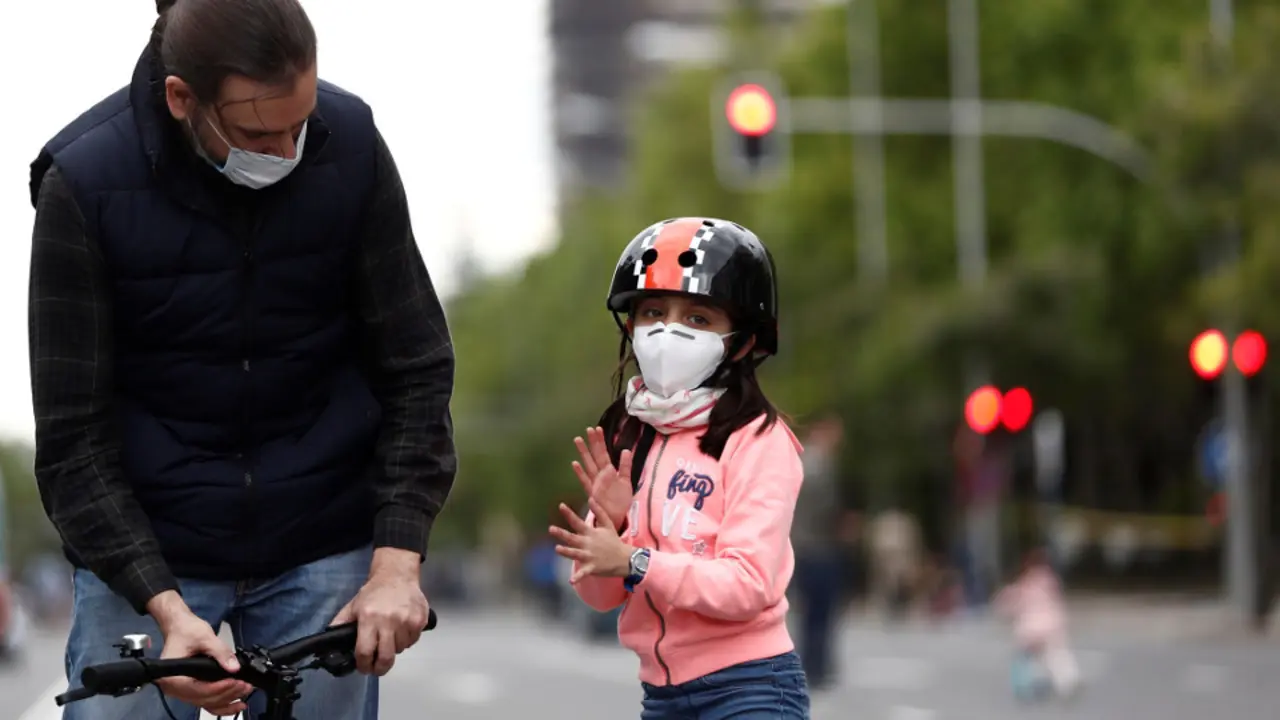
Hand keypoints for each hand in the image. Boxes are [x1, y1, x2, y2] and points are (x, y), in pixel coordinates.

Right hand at [149, 592, 250, 716]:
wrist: (180, 626)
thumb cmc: (186, 630)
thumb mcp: (205, 637)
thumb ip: (220, 652)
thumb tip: (234, 667)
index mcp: (172, 677)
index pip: (198, 690)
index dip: (219, 689)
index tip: (235, 682)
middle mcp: (174, 688)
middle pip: (204, 699)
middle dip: (227, 694)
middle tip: (245, 685)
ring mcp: (182, 691)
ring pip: (206, 703)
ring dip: (227, 699)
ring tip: (245, 690)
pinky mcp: (191, 688)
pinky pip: (206, 701)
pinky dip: (221, 703)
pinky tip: (236, 702)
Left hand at [331, 548, 428, 675]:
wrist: (397, 575)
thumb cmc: (374, 592)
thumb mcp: (353, 606)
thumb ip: (341, 623)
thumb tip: (329, 641)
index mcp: (369, 618)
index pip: (365, 651)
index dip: (363, 665)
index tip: (363, 668)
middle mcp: (389, 621)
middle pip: (385, 657)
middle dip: (380, 668)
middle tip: (377, 668)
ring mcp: (406, 621)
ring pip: (400, 649)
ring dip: (394, 649)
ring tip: (390, 639)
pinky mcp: (420, 620)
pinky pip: (413, 641)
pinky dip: (407, 640)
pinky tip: (402, 631)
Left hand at [549, 499, 634, 582]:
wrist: (624, 558)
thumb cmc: (614, 541)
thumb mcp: (608, 525)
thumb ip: (599, 512)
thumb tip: (591, 498)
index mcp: (591, 534)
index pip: (578, 522)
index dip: (569, 514)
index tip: (561, 505)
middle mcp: (588, 544)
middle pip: (573, 538)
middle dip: (562, 534)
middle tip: (551, 529)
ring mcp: (590, 556)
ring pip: (576, 554)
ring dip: (567, 552)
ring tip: (557, 549)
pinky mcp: (592, 568)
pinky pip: (583, 573)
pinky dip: (578, 577)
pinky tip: (571, 581)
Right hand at [572, 427, 633, 528]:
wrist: (617, 517)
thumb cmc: (620, 500)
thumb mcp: (626, 481)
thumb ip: (625, 466)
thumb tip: (626, 450)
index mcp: (609, 471)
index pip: (604, 453)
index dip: (601, 441)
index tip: (598, 428)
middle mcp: (600, 475)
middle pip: (595, 456)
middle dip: (592, 443)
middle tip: (588, 429)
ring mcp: (595, 483)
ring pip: (589, 464)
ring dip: (583, 453)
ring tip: (578, 440)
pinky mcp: (593, 492)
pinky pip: (586, 481)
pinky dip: (580, 473)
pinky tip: (575, 463)